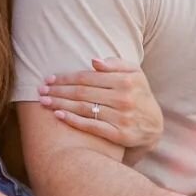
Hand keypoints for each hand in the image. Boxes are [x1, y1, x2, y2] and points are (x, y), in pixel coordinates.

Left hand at [40, 58, 162, 150]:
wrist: (154, 126)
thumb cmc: (139, 95)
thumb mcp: (135, 74)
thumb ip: (116, 64)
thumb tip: (94, 61)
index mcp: (126, 80)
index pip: (88, 77)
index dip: (66, 77)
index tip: (49, 79)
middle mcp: (124, 98)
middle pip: (82, 92)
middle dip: (59, 91)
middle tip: (40, 90)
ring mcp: (121, 117)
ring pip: (84, 108)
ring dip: (60, 104)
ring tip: (44, 102)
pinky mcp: (119, 134)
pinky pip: (91, 126)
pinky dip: (73, 120)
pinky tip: (58, 115)